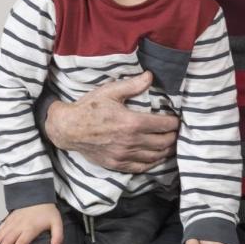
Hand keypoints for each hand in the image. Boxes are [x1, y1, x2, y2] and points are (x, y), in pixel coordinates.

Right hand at [0, 203, 62, 243]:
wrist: (38, 196)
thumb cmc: (48, 212)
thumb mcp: (57, 222)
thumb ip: (58, 236)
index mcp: (31, 227)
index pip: (21, 242)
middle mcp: (19, 225)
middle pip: (7, 240)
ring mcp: (12, 222)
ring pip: (0, 235)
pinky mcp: (8, 219)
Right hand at [44, 71, 178, 172]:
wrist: (68, 129)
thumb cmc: (89, 108)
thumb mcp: (110, 92)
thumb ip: (133, 85)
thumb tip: (150, 76)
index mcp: (132, 122)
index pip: (164, 125)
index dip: (174, 123)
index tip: (176, 120)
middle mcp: (131, 141)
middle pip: (163, 142)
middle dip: (173, 136)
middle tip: (175, 131)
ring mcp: (124, 155)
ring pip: (155, 156)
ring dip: (166, 150)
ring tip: (170, 144)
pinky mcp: (117, 164)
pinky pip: (142, 167)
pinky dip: (153, 163)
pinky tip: (157, 157)